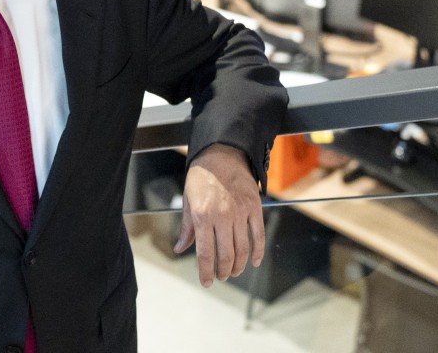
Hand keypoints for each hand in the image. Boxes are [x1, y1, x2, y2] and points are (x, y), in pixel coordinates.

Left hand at [174, 144, 264, 287]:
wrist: (221, 155)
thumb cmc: (201, 178)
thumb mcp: (188, 201)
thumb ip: (187, 228)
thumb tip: (179, 248)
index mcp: (202, 216)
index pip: (205, 253)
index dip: (206, 272)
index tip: (206, 282)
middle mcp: (222, 217)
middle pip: (226, 255)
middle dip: (223, 271)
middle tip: (221, 276)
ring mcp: (240, 213)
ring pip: (243, 249)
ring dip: (239, 265)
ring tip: (234, 271)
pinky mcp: (254, 208)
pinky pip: (258, 235)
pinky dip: (258, 251)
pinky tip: (254, 261)